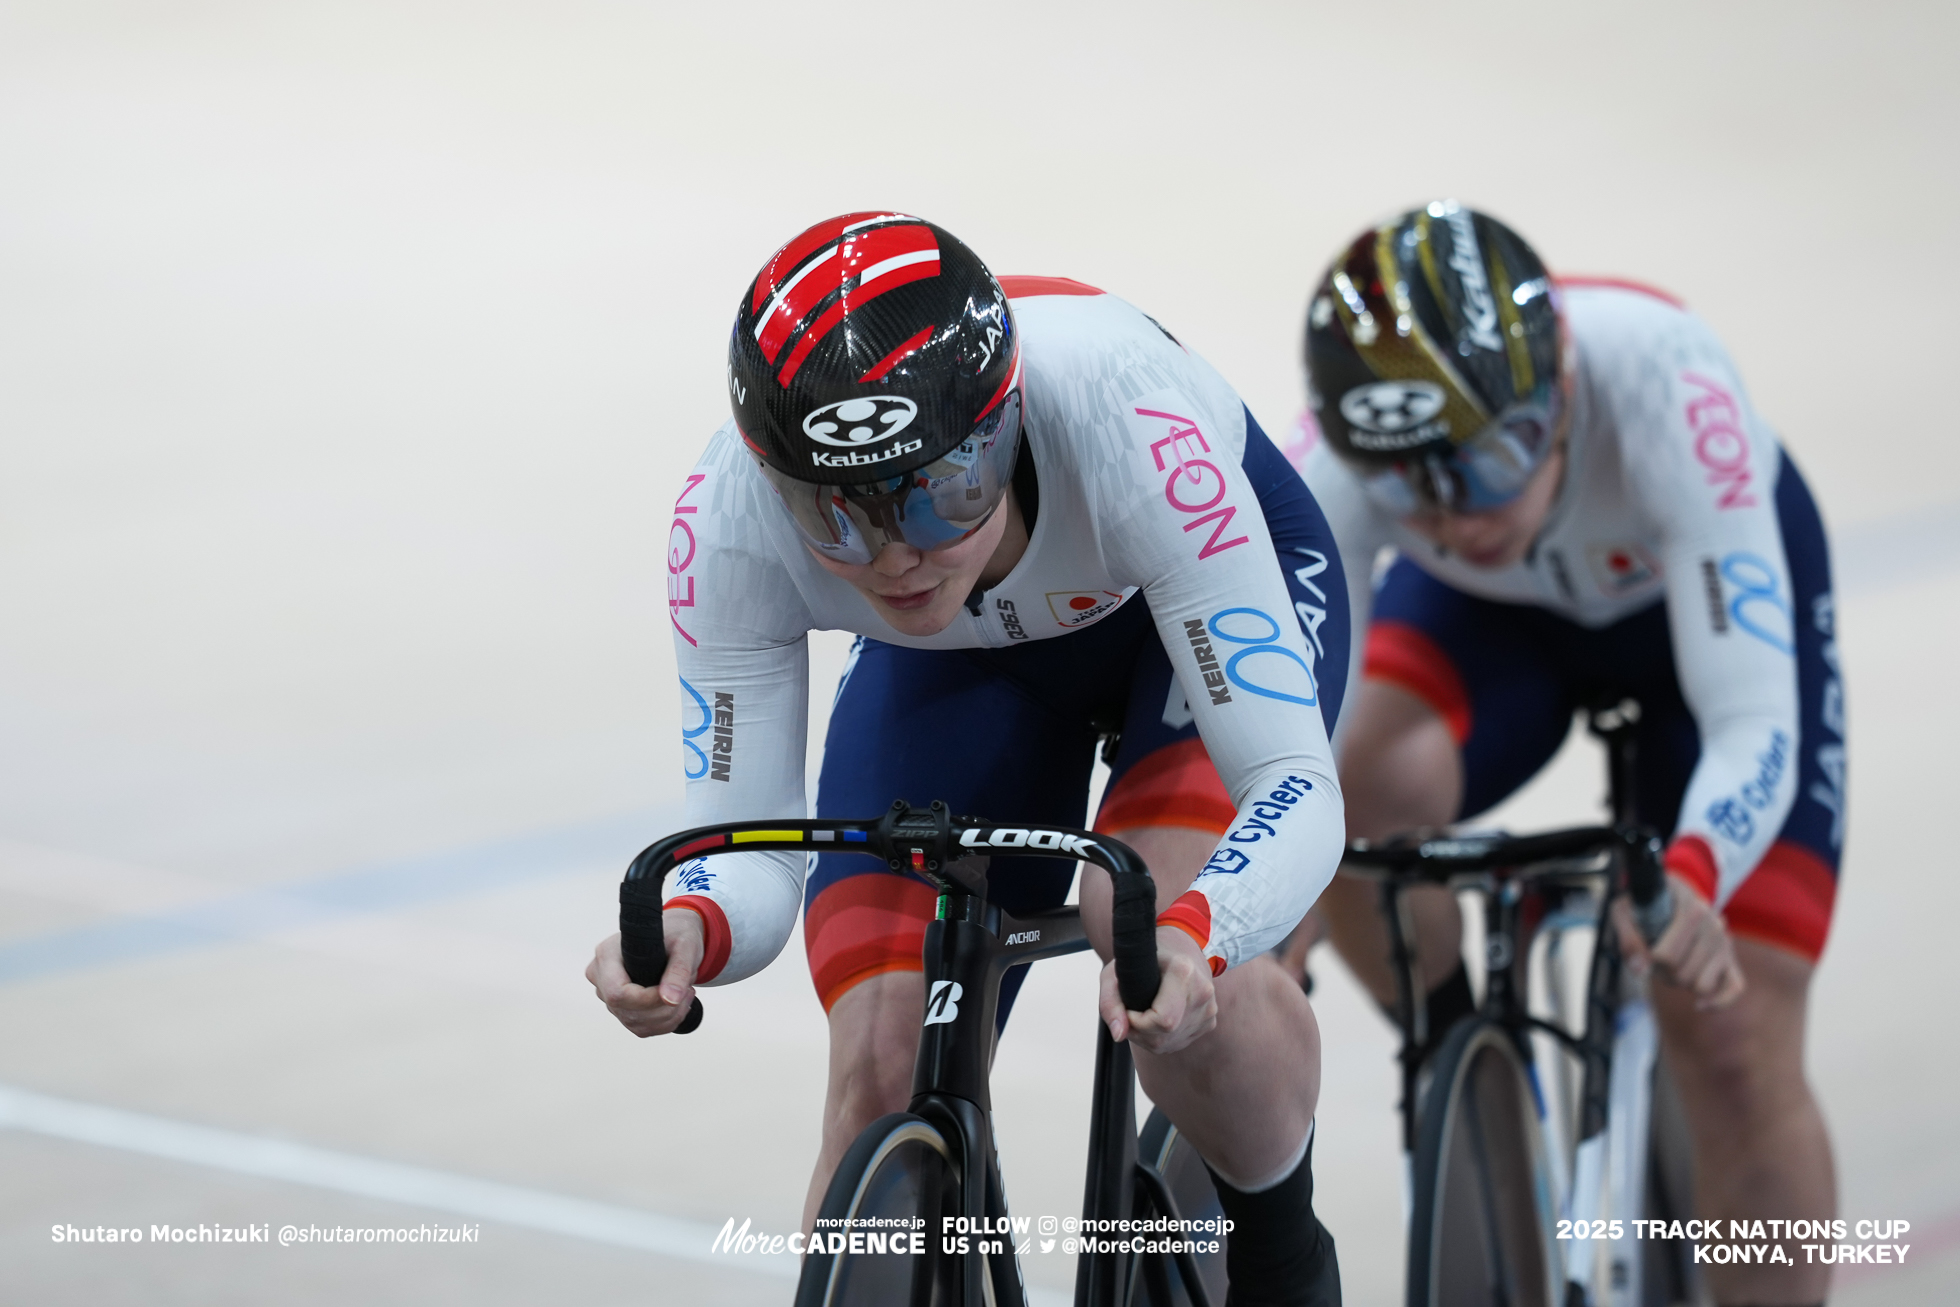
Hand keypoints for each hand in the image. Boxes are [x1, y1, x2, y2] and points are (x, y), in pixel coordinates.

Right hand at [585, 909, 704, 1036]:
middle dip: (663, 1009)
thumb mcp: (685, 947)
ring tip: (685, 993)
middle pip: (626, 1011)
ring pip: (635, 1023)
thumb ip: (678, 971)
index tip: (674, 992)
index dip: (646, 999)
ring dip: (668, 1017)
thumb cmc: (677, 934)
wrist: (676, 938)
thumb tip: (670, 999)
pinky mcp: (620, 1009)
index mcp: (608, 954)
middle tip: (687, 990)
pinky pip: (641, 1028)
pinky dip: (665, 1022)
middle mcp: (601, 976)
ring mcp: (608, 995)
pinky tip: (677, 1004)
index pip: (617, 992)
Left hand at [1099, 926, 1216, 1055]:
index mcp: (1183, 971)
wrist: (1178, 948)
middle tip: (1131, 1012)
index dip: (1137, 1022)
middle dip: (1140, 1031)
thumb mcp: (1115, 972)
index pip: (1162, 1020)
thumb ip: (1110, 1003)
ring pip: (1170, 1042)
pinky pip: (1178, 1041)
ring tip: (1143, 1013)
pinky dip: (1162, 1037)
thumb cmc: (1144, 958)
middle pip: (1164, 1034)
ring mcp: (1209, 1008)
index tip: (1128, 1008)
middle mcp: (1202, 992)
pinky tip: (1158, 1018)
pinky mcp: (1210, 1021)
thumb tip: (1119, 1034)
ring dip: (1149, 1036)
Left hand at [1617, 873, 1745, 1009]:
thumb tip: (1639, 969)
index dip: (1648, 961)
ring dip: (1681, 983)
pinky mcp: (1730, 959)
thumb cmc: (1645, 905)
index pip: (1667, 955)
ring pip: (1702, 986)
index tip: (1641, 953)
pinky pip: (1734, 988)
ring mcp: (1724, 943)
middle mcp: (1714, 925)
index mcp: (1690, 909)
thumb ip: (1628, 938)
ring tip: (1671, 966)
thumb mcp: (1625, 912)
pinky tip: (1699, 1005)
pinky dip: (1718, 1001)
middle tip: (1653, 960)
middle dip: (1661, 973)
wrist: (1671, 895)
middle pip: (1682, 973)